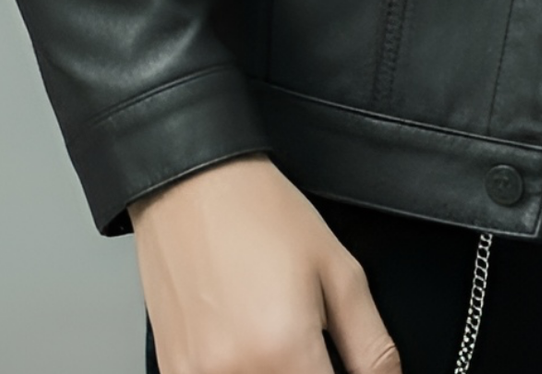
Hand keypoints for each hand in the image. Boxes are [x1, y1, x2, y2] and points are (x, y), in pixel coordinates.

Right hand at [132, 155, 401, 372]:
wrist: (191, 186)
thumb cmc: (260, 214)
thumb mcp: (339, 269)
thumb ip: (370, 345)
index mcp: (284, 351)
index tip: (342, 365)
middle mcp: (235, 373)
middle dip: (306, 372)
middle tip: (309, 345)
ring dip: (274, 372)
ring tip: (272, 334)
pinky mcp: (171, 370)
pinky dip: (237, 369)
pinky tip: (242, 340)